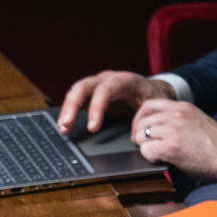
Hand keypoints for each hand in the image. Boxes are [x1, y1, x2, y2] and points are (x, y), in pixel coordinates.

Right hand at [58, 70, 175, 134]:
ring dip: (66, 111)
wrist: (151, 90)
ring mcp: (96, 85)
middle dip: (72, 106)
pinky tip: (64, 126)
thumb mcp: (154, 106)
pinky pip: (75, 99)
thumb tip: (135, 136)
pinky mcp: (90, 94)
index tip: (92, 129)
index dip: (96, 108)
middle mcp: (107, 79)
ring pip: (75, 92)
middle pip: (83, 87)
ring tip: (63, 129)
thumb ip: (144, 117)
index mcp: (124, 81)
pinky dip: (68, 113)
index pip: (105, 90)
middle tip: (66, 126)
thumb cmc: (152, 99)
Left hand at [131, 99, 216, 180]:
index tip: (140, 131)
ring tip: (160, 154)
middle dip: (138, 135)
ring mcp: (174, 129)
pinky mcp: (171, 146)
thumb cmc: (216, 145)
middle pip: (141, 120)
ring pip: (141, 135)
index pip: (148, 105)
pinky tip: (163, 160)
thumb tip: (155, 126)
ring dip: (146, 147)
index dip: (140, 119)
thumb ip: (177, 119)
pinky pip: (146, 150)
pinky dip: (151, 158)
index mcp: (183, 106)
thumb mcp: (196, 121)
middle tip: (145, 146)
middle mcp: (177, 114)